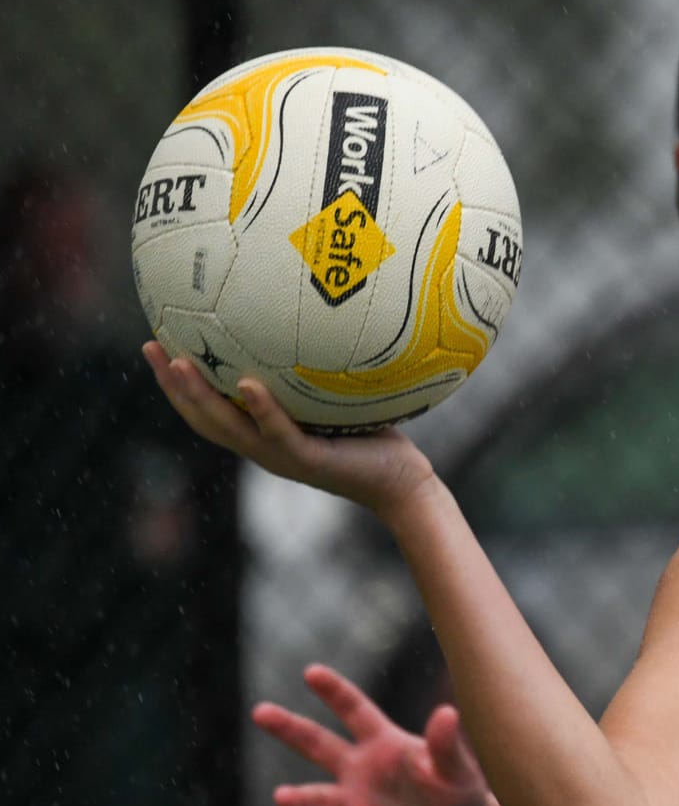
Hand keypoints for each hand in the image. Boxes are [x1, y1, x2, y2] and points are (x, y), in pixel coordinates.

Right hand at [140, 341, 435, 516]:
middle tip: (150, 347)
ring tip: (178, 362)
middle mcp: (263, 448)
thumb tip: (315, 321)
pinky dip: (262, 410)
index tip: (154, 345)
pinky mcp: (310, 461)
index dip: (176, 383)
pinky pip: (279, 433)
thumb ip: (316, 375)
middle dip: (172, 385)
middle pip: (203, 418)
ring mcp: (283, 456)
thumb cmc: (372, 441)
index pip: (206, 409)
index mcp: (262, 435)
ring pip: (229, 427)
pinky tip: (248, 384)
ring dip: (200, 396)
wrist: (401, 484)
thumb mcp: (335, 403)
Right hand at [253, 664, 492, 805]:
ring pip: (317, 797)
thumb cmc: (460, 793)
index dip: (335, 692)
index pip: (355, 711)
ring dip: (299, 798)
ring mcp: (353, 804)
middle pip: (318, 744)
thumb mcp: (459, 769)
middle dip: (289, 728)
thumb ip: (446, 746)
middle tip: (260, 711)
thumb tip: (446, 712)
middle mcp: (359, 770)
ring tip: (283, 797)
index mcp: (383, 743)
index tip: (311, 672)